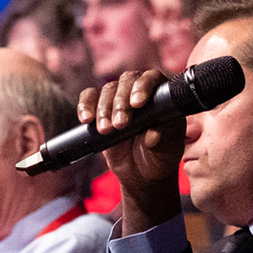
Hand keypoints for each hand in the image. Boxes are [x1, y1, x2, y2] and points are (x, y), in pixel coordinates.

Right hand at [78, 70, 184, 232]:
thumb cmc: (159, 156)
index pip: (152, 79)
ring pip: (108, 90)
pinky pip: (89, 98)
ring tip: (105, 130)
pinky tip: (86, 119)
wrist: (141, 173)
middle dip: (121, 102)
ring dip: (104, 109)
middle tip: (120, 124)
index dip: (143, 87)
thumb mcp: (167, 150)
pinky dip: (85, 105)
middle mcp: (139, 92)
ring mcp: (119, 99)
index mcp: (161, 96)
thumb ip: (164, 139)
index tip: (137, 104)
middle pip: (127, 81)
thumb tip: (153, 134)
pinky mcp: (100, 110)